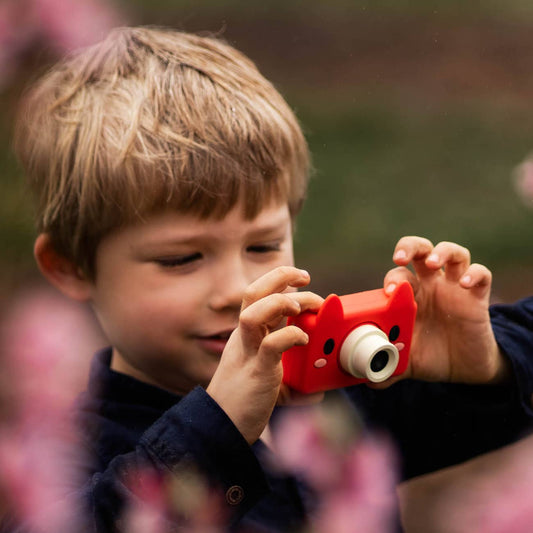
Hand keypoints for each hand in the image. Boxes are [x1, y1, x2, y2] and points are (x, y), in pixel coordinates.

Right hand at [206, 266, 323, 443]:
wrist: (222, 428)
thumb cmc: (244, 403)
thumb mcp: (268, 382)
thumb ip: (292, 381)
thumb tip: (318, 390)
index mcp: (246, 335)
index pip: (257, 295)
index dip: (278, 281)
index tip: (301, 279)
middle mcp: (243, 338)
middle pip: (253, 293)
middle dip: (280, 277)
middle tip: (306, 278)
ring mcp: (248, 353)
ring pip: (254, 313)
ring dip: (280, 303)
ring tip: (300, 307)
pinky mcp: (257, 372)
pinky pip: (271, 345)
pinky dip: (291, 336)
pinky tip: (304, 340)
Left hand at [380, 237, 508, 385]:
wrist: (463, 369)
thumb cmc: (429, 356)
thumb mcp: (405, 363)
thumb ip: (386, 368)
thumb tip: (366, 381)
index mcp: (409, 296)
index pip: (397, 273)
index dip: (391, 278)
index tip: (388, 292)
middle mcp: (430, 286)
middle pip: (420, 250)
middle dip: (409, 247)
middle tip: (399, 258)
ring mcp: (454, 288)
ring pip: (452, 253)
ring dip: (442, 252)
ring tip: (433, 262)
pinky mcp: (477, 297)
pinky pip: (481, 274)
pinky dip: (474, 274)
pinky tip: (465, 284)